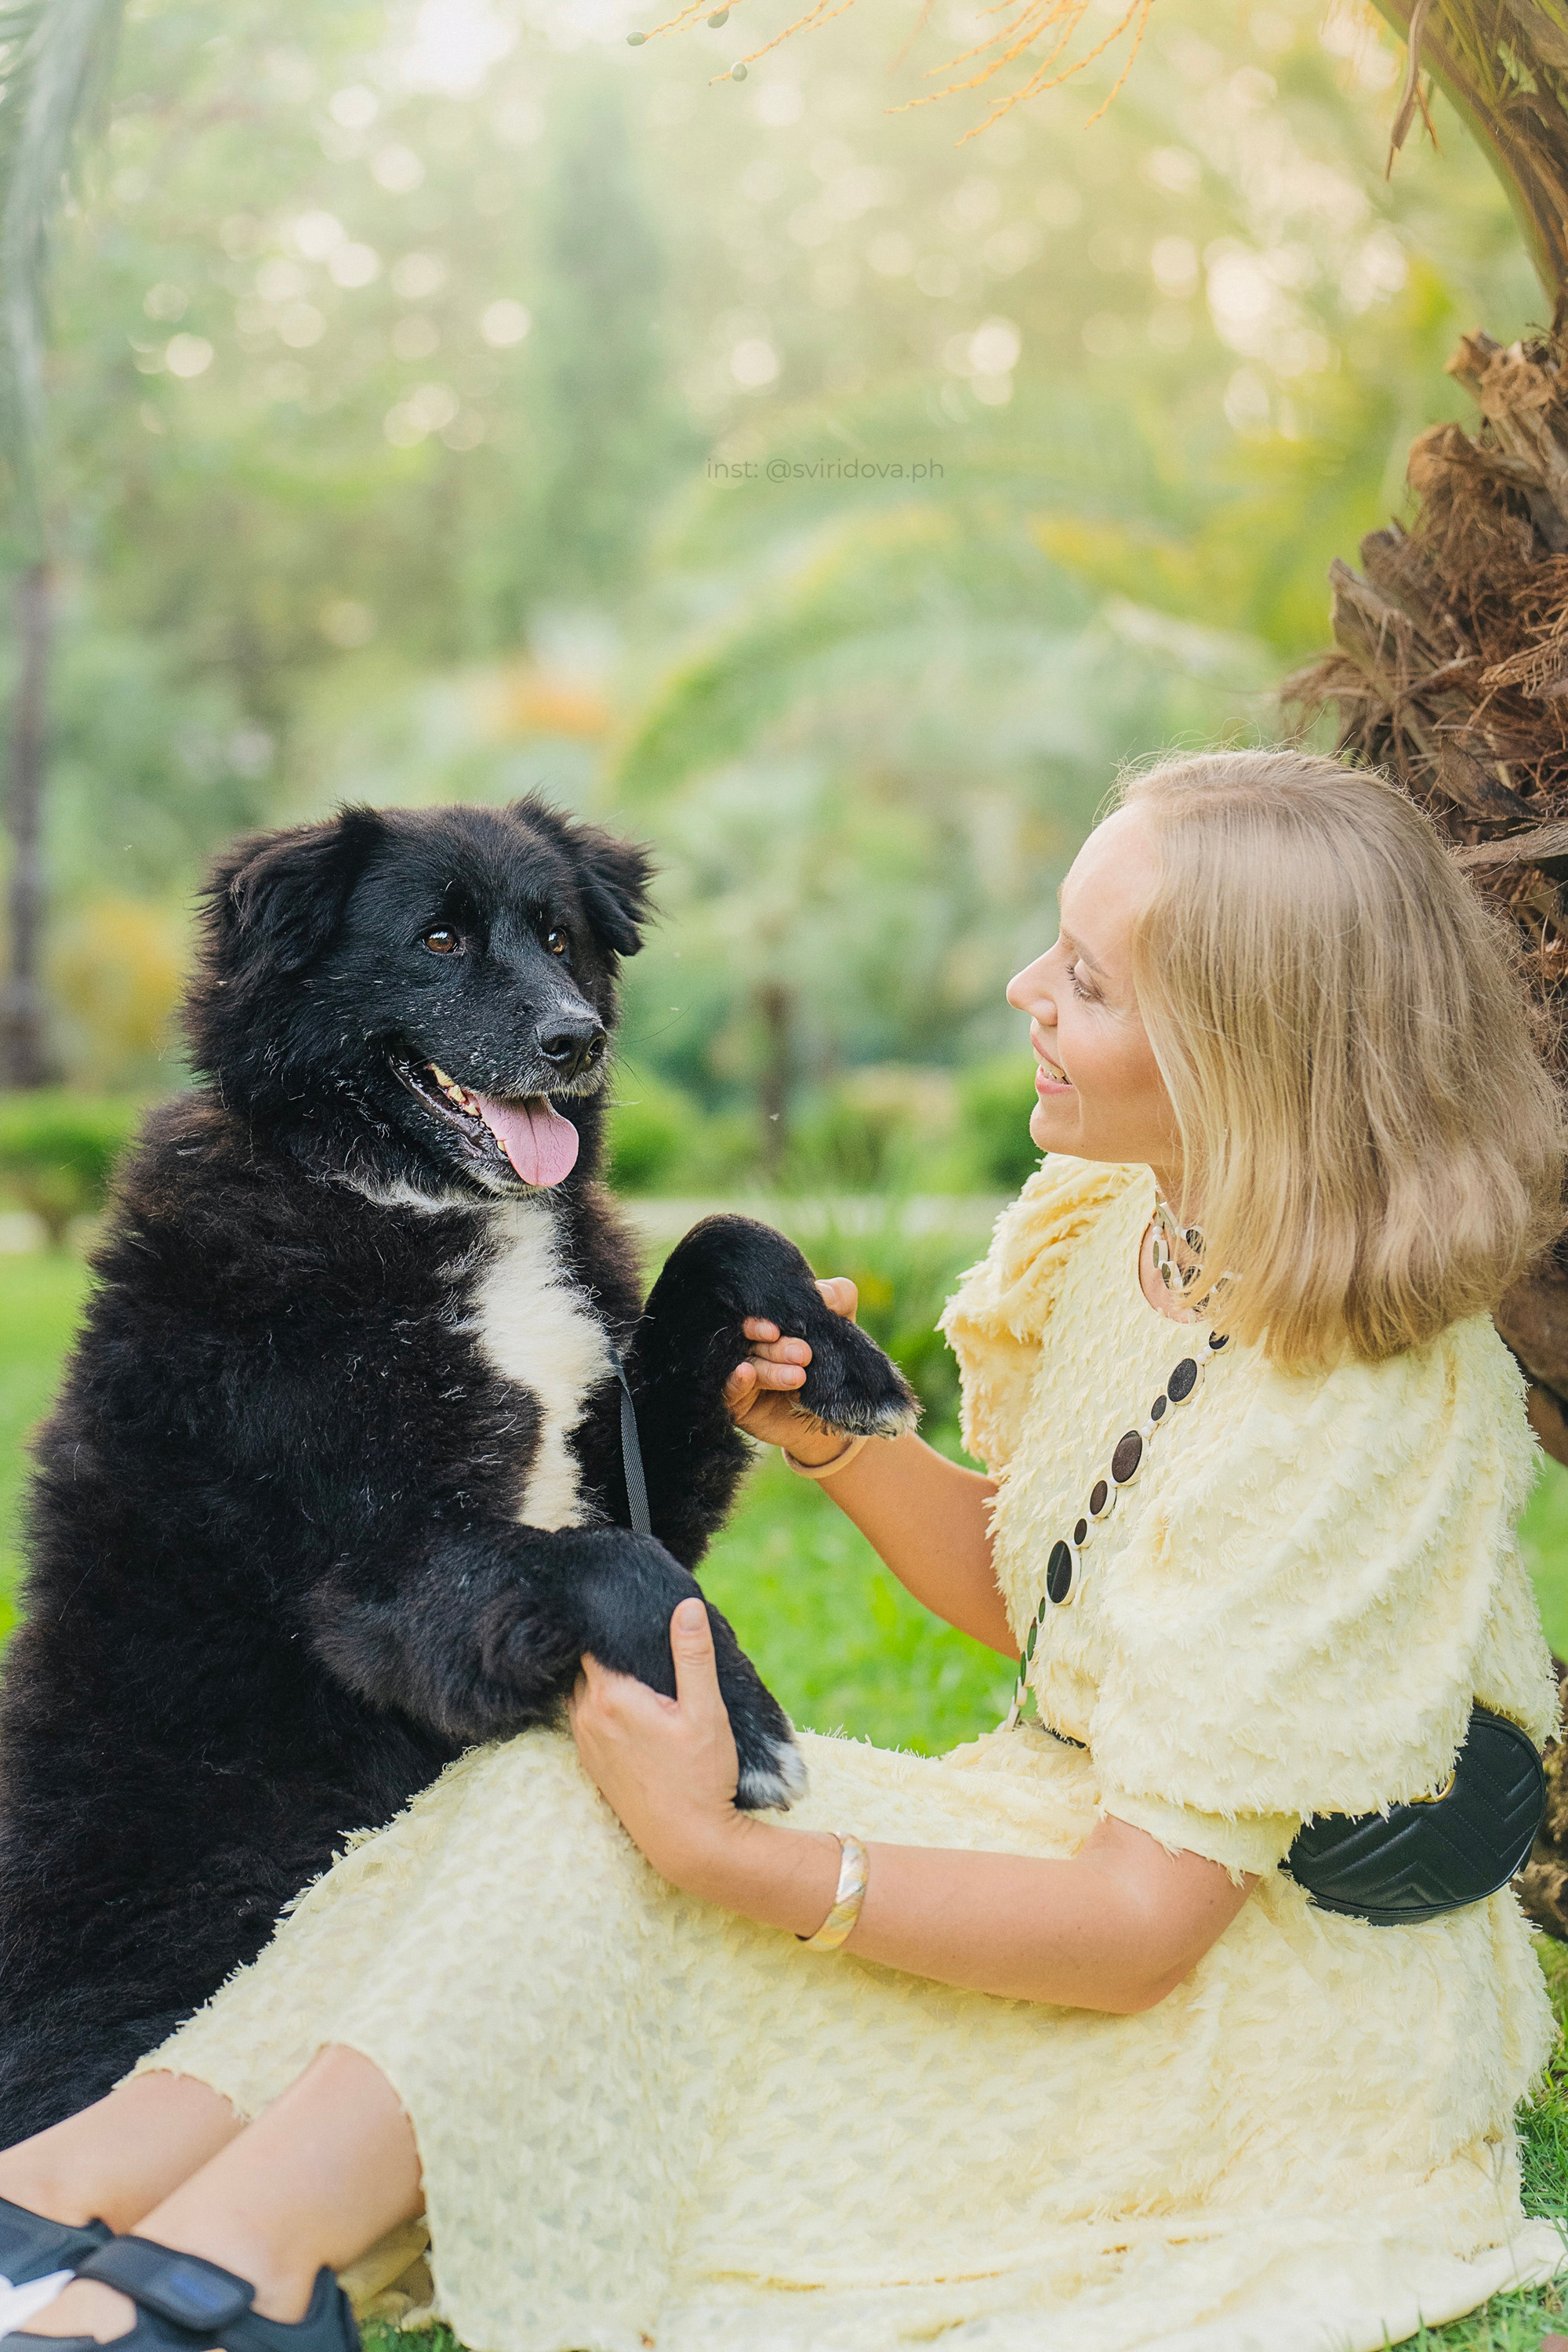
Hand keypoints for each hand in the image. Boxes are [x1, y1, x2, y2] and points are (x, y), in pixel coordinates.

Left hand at [568, 1598, 747, 1890]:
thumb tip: (687, 1606)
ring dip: (601, 1680)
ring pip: (582, 1693)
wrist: (690, 1844)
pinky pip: (585, 1720)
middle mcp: (587, 1717)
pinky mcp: (592, 1765)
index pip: (592, 1643)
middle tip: (635, 1639)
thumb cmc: (702, 1776)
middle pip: (585, 1666)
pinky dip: (600, 1707)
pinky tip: (629, 1708)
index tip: (626, 1613)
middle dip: (606, 1651)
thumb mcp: (706, 1711)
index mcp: (611, 1697)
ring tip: (632, 1669)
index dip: (608, 1625)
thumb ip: (694, 1656)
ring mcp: (586, 1744)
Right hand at [723, 1277, 859, 1460]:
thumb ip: (840, 1298)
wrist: (839, 1414)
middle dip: (777, 1348)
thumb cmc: (836, 1364)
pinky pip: (728, 1390)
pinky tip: (746, 1373)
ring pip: (747, 1365)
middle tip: (804, 1354)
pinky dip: (736, 1380)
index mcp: (769, 1324)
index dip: (762, 1320)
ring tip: (798, 1376)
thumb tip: (823, 1293)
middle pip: (752, 1340)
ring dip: (770, 1369)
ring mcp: (741, 1374)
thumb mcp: (842, 1325)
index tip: (776, 1329)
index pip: (757, 1315)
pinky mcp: (736, 1403)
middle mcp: (751, 1346)